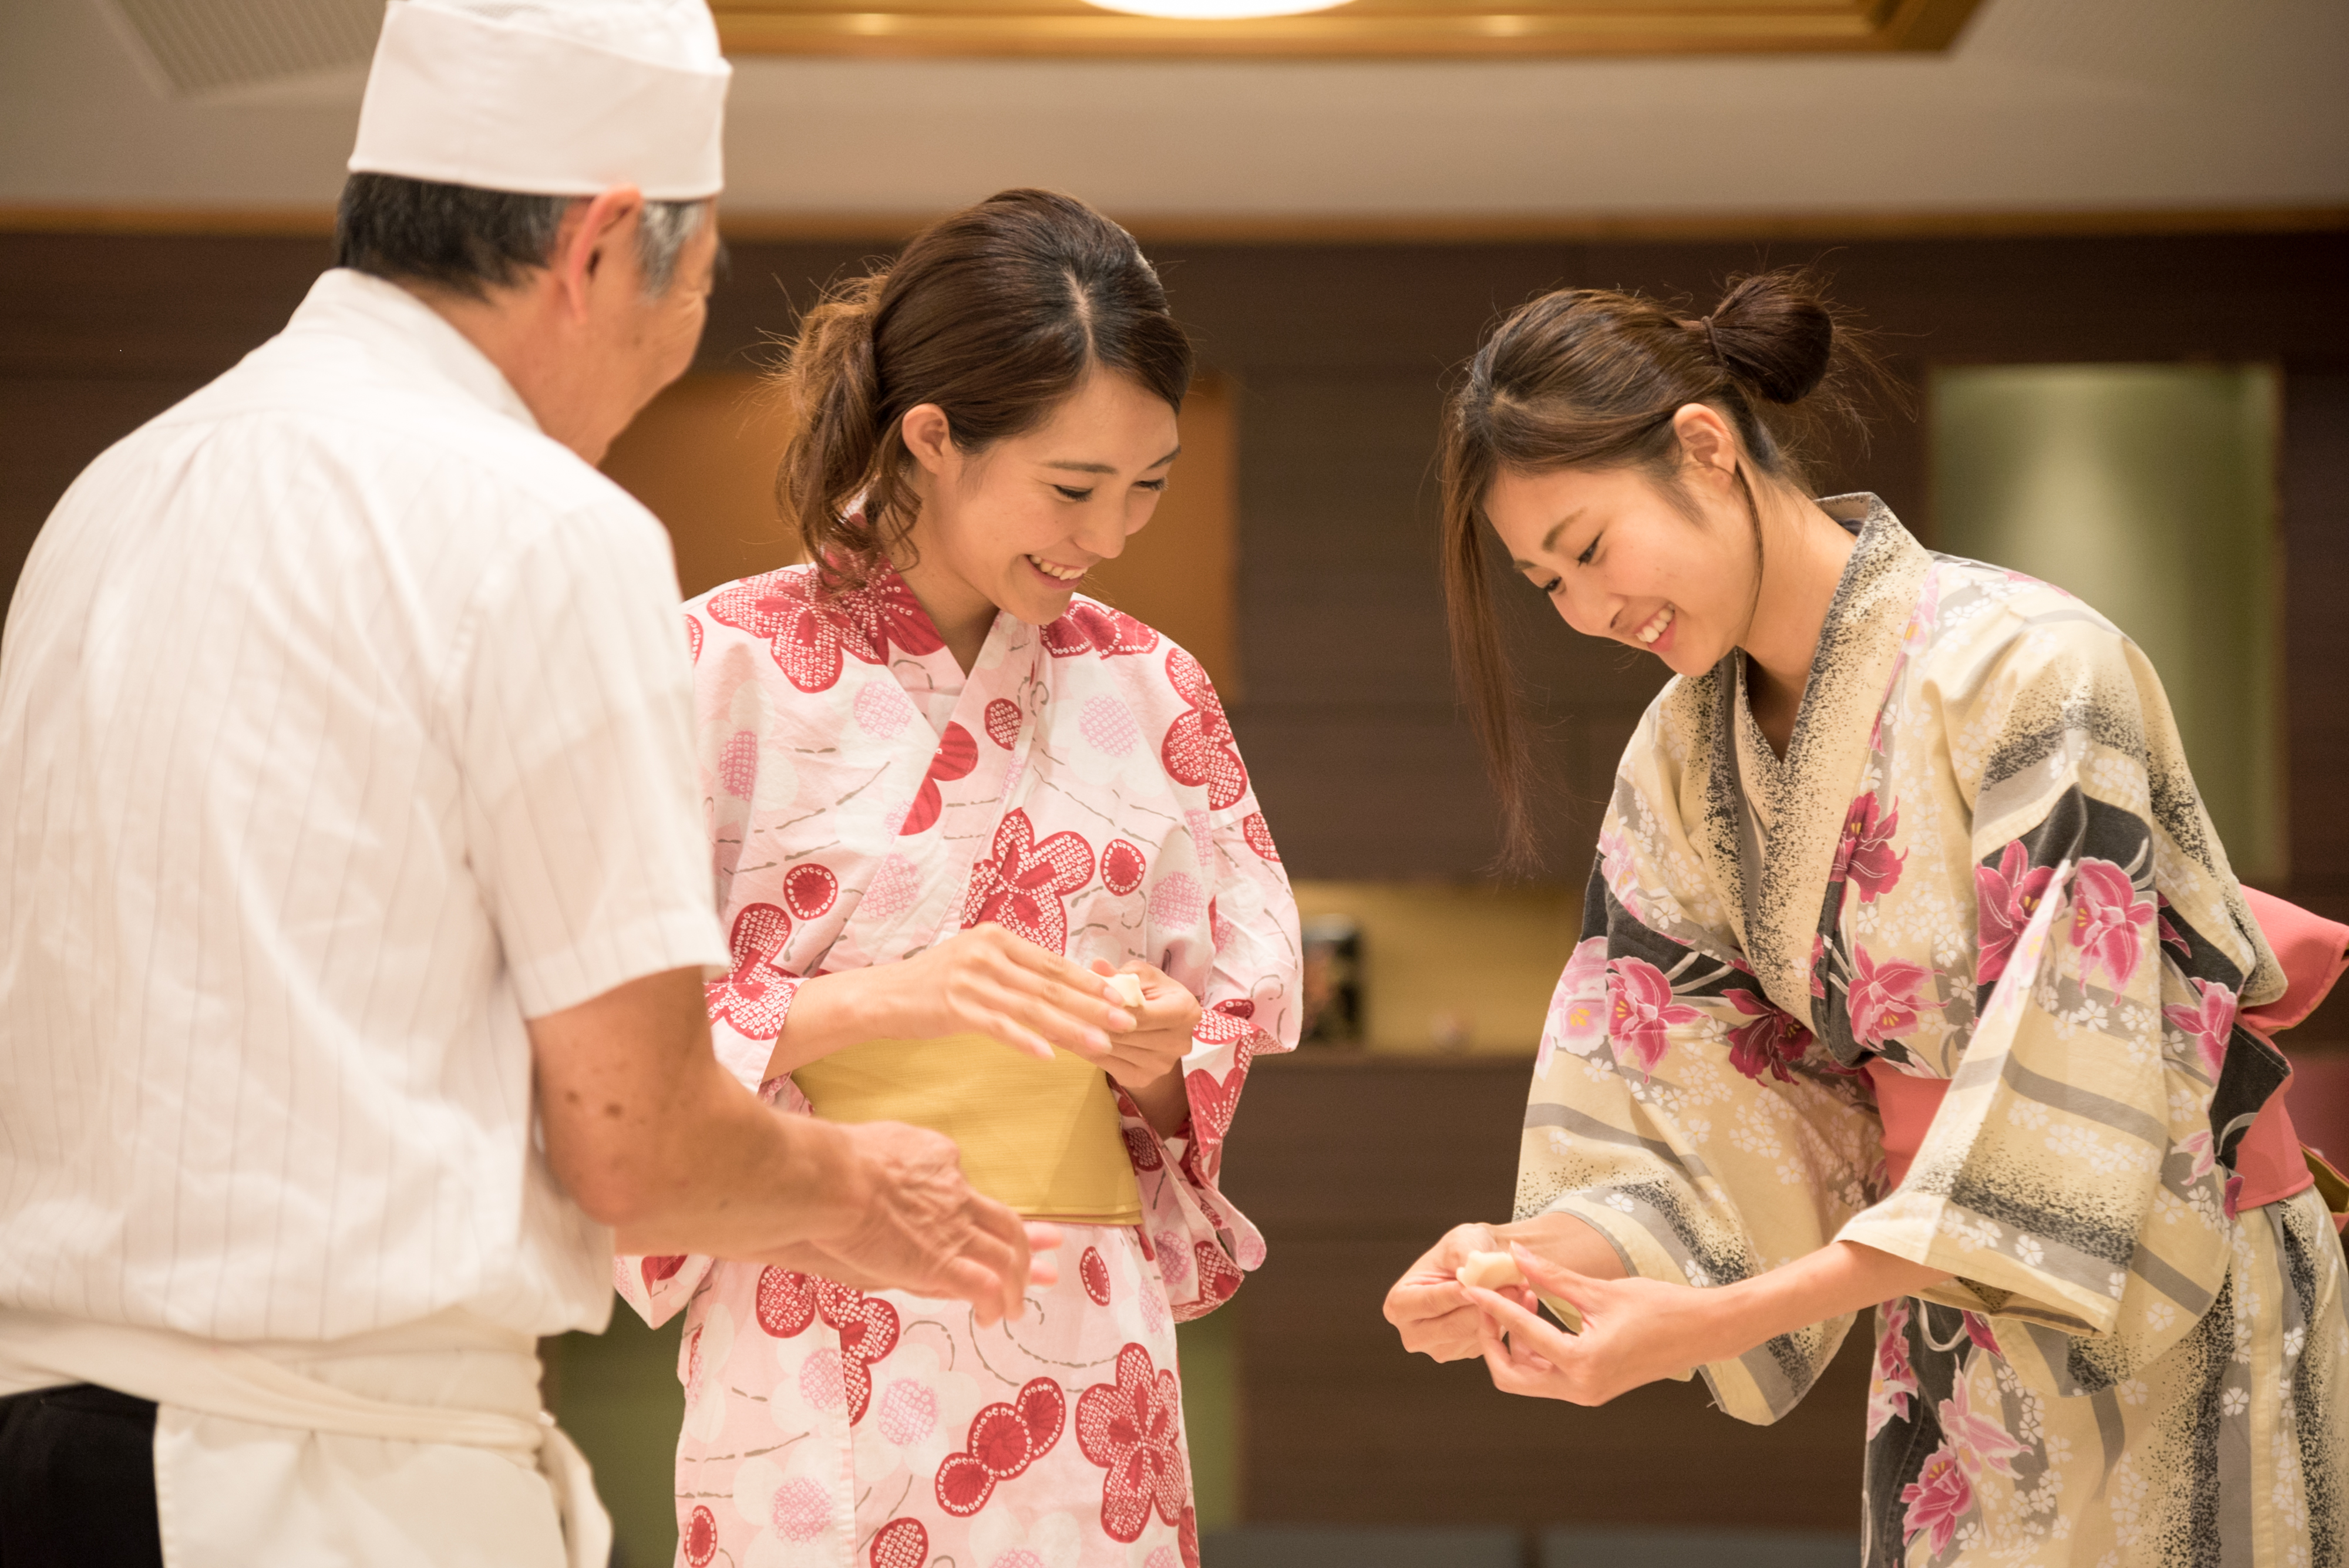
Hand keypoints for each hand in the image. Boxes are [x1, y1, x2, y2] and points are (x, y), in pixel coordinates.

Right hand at [788, 1119, 1061, 1325]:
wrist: (835, 1180)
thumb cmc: (839, 1160)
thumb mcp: (879, 1143)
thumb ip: (896, 1156)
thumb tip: (894, 1160)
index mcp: (938, 1162)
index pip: (966, 1189)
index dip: (977, 1209)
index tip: (977, 1219)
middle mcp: (957, 1195)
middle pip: (1005, 1222)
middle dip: (1029, 1242)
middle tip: (1049, 1253)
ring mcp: (954, 1231)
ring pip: (1006, 1259)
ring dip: (1017, 1285)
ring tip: (1018, 1307)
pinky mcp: (943, 1263)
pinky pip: (984, 1288)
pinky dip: (994, 1303)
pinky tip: (992, 1318)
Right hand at [889, 924, 1142, 1061]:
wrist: (881, 996)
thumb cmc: (931, 985)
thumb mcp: (975, 964)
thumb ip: (1013, 970)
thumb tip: (1057, 987)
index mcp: (996, 938)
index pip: (1053, 962)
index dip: (1089, 981)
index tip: (1121, 997)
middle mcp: (987, 953)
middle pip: (1050, 985)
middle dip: (1092, 1005)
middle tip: (1126, 1021)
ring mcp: (970, 979)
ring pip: (1032, 1008)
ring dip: (1070, 1028)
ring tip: (1100, 1044)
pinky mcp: (955, 1006)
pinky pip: (998, 1026)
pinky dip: (1025, 1040)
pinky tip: (1049, 1055)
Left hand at [1070, 961, 1198, 1124]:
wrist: (1164, 1032)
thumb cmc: (1154, 996)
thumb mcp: (1143, 977)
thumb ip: (1121, 973)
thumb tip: (1097, 966)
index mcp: (1184, 1011)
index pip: (1141, 1011)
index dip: (1110, 1005)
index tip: (1077, 993)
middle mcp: (1177, 1043)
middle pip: (1124, 1032)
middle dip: (1090, 1019)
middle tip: (1054, 1007)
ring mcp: (1161, 1065)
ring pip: (1112, 1048)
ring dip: (1080, 1035)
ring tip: (1050, 1020)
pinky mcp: (1143, 1079)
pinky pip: (1105, 1063)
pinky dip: (1082, 1049)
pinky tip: (1060, 1037)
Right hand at [1384, 1222, 1530, 1361]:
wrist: (1480, 1261)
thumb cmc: (1463, 1248)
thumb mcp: (1460, 1243)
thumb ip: (1463, 1259)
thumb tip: (1471, 1278)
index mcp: (1399, 1303)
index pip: (1428, 1303)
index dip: (1453, 1295)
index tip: (1476, 1284)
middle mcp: (1413, 1332)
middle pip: (1450, 1326)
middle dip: (1481, 1306)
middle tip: (1509, 1287)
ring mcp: (1438, 1347)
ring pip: (1471, 1336)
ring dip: (1496, 1315)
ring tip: (1514, 1290)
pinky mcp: (1462, 1353)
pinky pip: (1484, 1343)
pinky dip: (1500, 1323)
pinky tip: (1510, 1304)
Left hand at [1463, 1243, 1714, 1404]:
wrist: (1702, 1332)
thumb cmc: (1660, 1308)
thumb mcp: (1600, 1290)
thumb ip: (1552, 1277)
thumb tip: (1516, 1255)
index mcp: (1583, 1363)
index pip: (1523, 1334)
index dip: (1493, 1306)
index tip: (1472, 1287)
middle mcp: (1580, 1387)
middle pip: (1511, 1376)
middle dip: (1494, 1339)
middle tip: (1492, 1301)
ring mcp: (1586, 1392)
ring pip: (1527, 1378)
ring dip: (1514, 1343)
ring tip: (1522, 1297)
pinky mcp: (1591, 1387)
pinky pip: (1547, 1375)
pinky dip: (1534, 1348)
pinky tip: (1538, 1312)